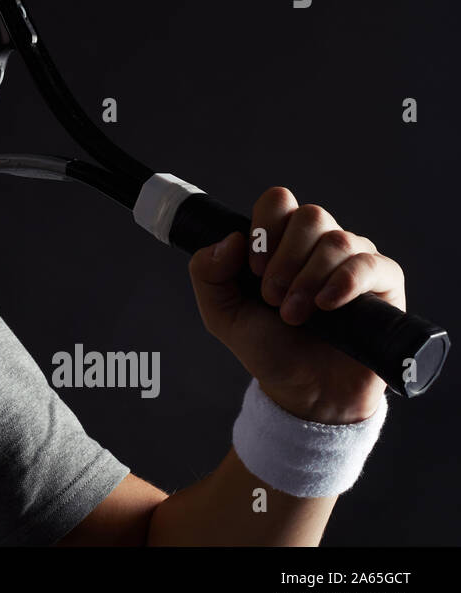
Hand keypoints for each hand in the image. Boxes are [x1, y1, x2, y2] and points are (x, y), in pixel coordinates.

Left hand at [187, 186, 404, 424]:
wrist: (305, 391)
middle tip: (272, 298)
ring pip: (338, 240)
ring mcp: (355, 261)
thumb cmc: (268, 347)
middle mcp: (320, 244)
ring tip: (294, 315)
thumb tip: (230, 239)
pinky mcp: (385, 284)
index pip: (278, 201)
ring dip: (309, 279)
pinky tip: (326, 305)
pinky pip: (372, 264)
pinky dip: (345, 282)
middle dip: (285, 259)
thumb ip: (207, 272)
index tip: (253, 270)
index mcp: (282, 242)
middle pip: (311, 215)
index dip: (264, 228)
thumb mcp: (221, 312)